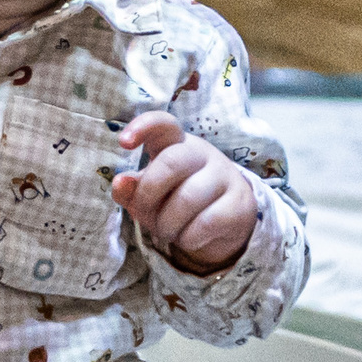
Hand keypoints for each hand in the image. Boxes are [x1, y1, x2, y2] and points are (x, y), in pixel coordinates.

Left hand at [112, 114, 256, 273]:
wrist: (222, 226)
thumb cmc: (176, 202)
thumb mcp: (149, 196)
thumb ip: (131, 189)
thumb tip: (121, 182)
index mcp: (176, 143)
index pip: (163, 123)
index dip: (142, 127)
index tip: (124, 142)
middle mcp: (202, 153)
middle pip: (171, 163)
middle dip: (148, 195)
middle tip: (144, 213)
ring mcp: (225, 175)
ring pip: (187, 197)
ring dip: (167, 223)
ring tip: (166, 231)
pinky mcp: (240, 202)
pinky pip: (207, 222)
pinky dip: (189, 237)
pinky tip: (189, 237)